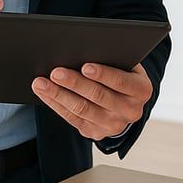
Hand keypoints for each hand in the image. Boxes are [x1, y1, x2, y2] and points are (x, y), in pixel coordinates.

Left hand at [32, 63, 151, 140]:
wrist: (124, 102)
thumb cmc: (121, 73)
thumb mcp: (125, 64)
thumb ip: (112, 58)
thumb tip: (82, 50)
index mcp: (142, 90)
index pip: (122, 82)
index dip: (104, 74)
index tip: (85, 66)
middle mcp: (131, 111)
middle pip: (99, 96)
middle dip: (75, 83)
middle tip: (55, 72)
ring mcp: (113, 125)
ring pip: (82, 109)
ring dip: (59, 95)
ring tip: (41, 82)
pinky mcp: (95, 133)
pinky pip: (72, 118)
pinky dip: (55, 104)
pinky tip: (44, 93)